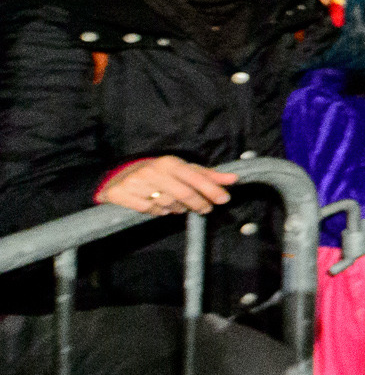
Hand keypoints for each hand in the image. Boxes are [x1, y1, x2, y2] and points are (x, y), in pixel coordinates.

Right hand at [98, 155, 232, 215]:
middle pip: (183, 194)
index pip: (194, 178)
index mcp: (169, 162)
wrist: (121, 175)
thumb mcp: (183, 169)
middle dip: (199, 203)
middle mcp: (152, 171)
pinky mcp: (121, 194)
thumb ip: (208, 175)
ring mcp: (135, 183)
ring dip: (178, 208)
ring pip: (166, 204)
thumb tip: (234, 179)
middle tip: (206, 209)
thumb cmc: (160, 173)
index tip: (225, 199)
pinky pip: (148, 210)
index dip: (211, 189)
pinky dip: (158, 211)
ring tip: (181, 206)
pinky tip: (161, 207)